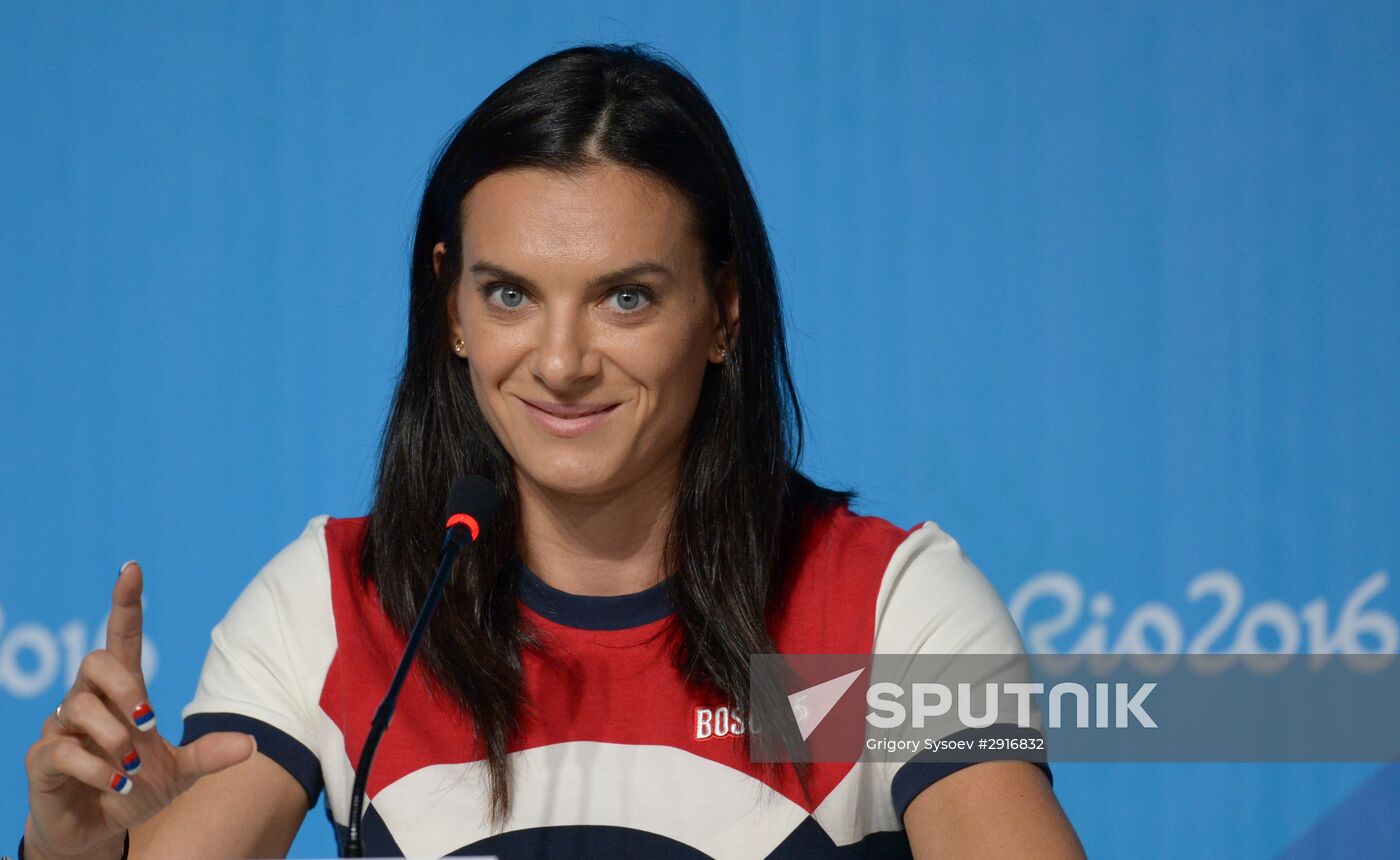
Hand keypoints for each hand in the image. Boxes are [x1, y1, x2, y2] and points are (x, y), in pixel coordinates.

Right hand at [23, 561, 256, 859]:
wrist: (97, 830)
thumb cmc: (134, 787)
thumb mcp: (180, 773)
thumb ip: (208, 755)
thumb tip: (252, 744)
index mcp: (122, 692)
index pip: (122, 636)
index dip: (126, 603)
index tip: (132, 568)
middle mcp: (87, 699)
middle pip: (97, 661)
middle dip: (126, 688)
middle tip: (147, 724)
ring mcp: (61, 727)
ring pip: (80, 706)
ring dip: (115, 739)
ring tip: (131, 770)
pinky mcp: (42, 758)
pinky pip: (62, 748)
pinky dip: (96, 769)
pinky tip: (115, 785)